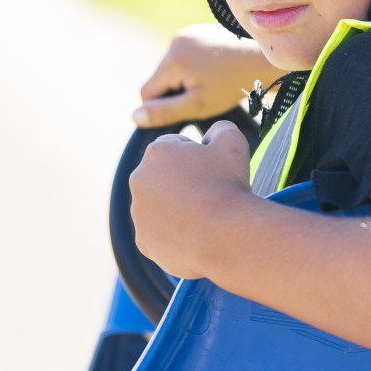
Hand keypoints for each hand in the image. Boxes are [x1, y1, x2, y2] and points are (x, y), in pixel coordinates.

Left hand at [129, 120, 252, 278]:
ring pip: (160, 205)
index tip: (212, 170)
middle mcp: (139, 180)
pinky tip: (196, 234)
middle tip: (209, 193)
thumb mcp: (232, 140)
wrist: (226, 237)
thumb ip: (220, 128)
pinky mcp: (145, 242)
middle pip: (165, 175)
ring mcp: (139, 214)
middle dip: (183, 181)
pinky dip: (175, 233)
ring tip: (204, 216)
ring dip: (177, 207)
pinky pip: (160, 233)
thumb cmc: (228, 186)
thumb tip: (212, 134)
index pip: (176, 146)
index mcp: (156, 152)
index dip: (199, 156)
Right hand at [133, 23, 279, 127]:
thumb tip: (135, 116)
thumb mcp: (198, 105)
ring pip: (171, 68)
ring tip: (210, 82)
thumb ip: (165, 112)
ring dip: (183, 79)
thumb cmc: (232, 84)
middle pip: (159, 78)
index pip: (146, 92)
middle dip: (174, 91)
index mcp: (172, 59)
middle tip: (203, 95)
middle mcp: (175, 41)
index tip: (187, 107)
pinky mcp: (197, 31)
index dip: (162, 107)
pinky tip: (213, 71)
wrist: (263, 58)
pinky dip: (192, 67)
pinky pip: (183, 56)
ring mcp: (186, 33)